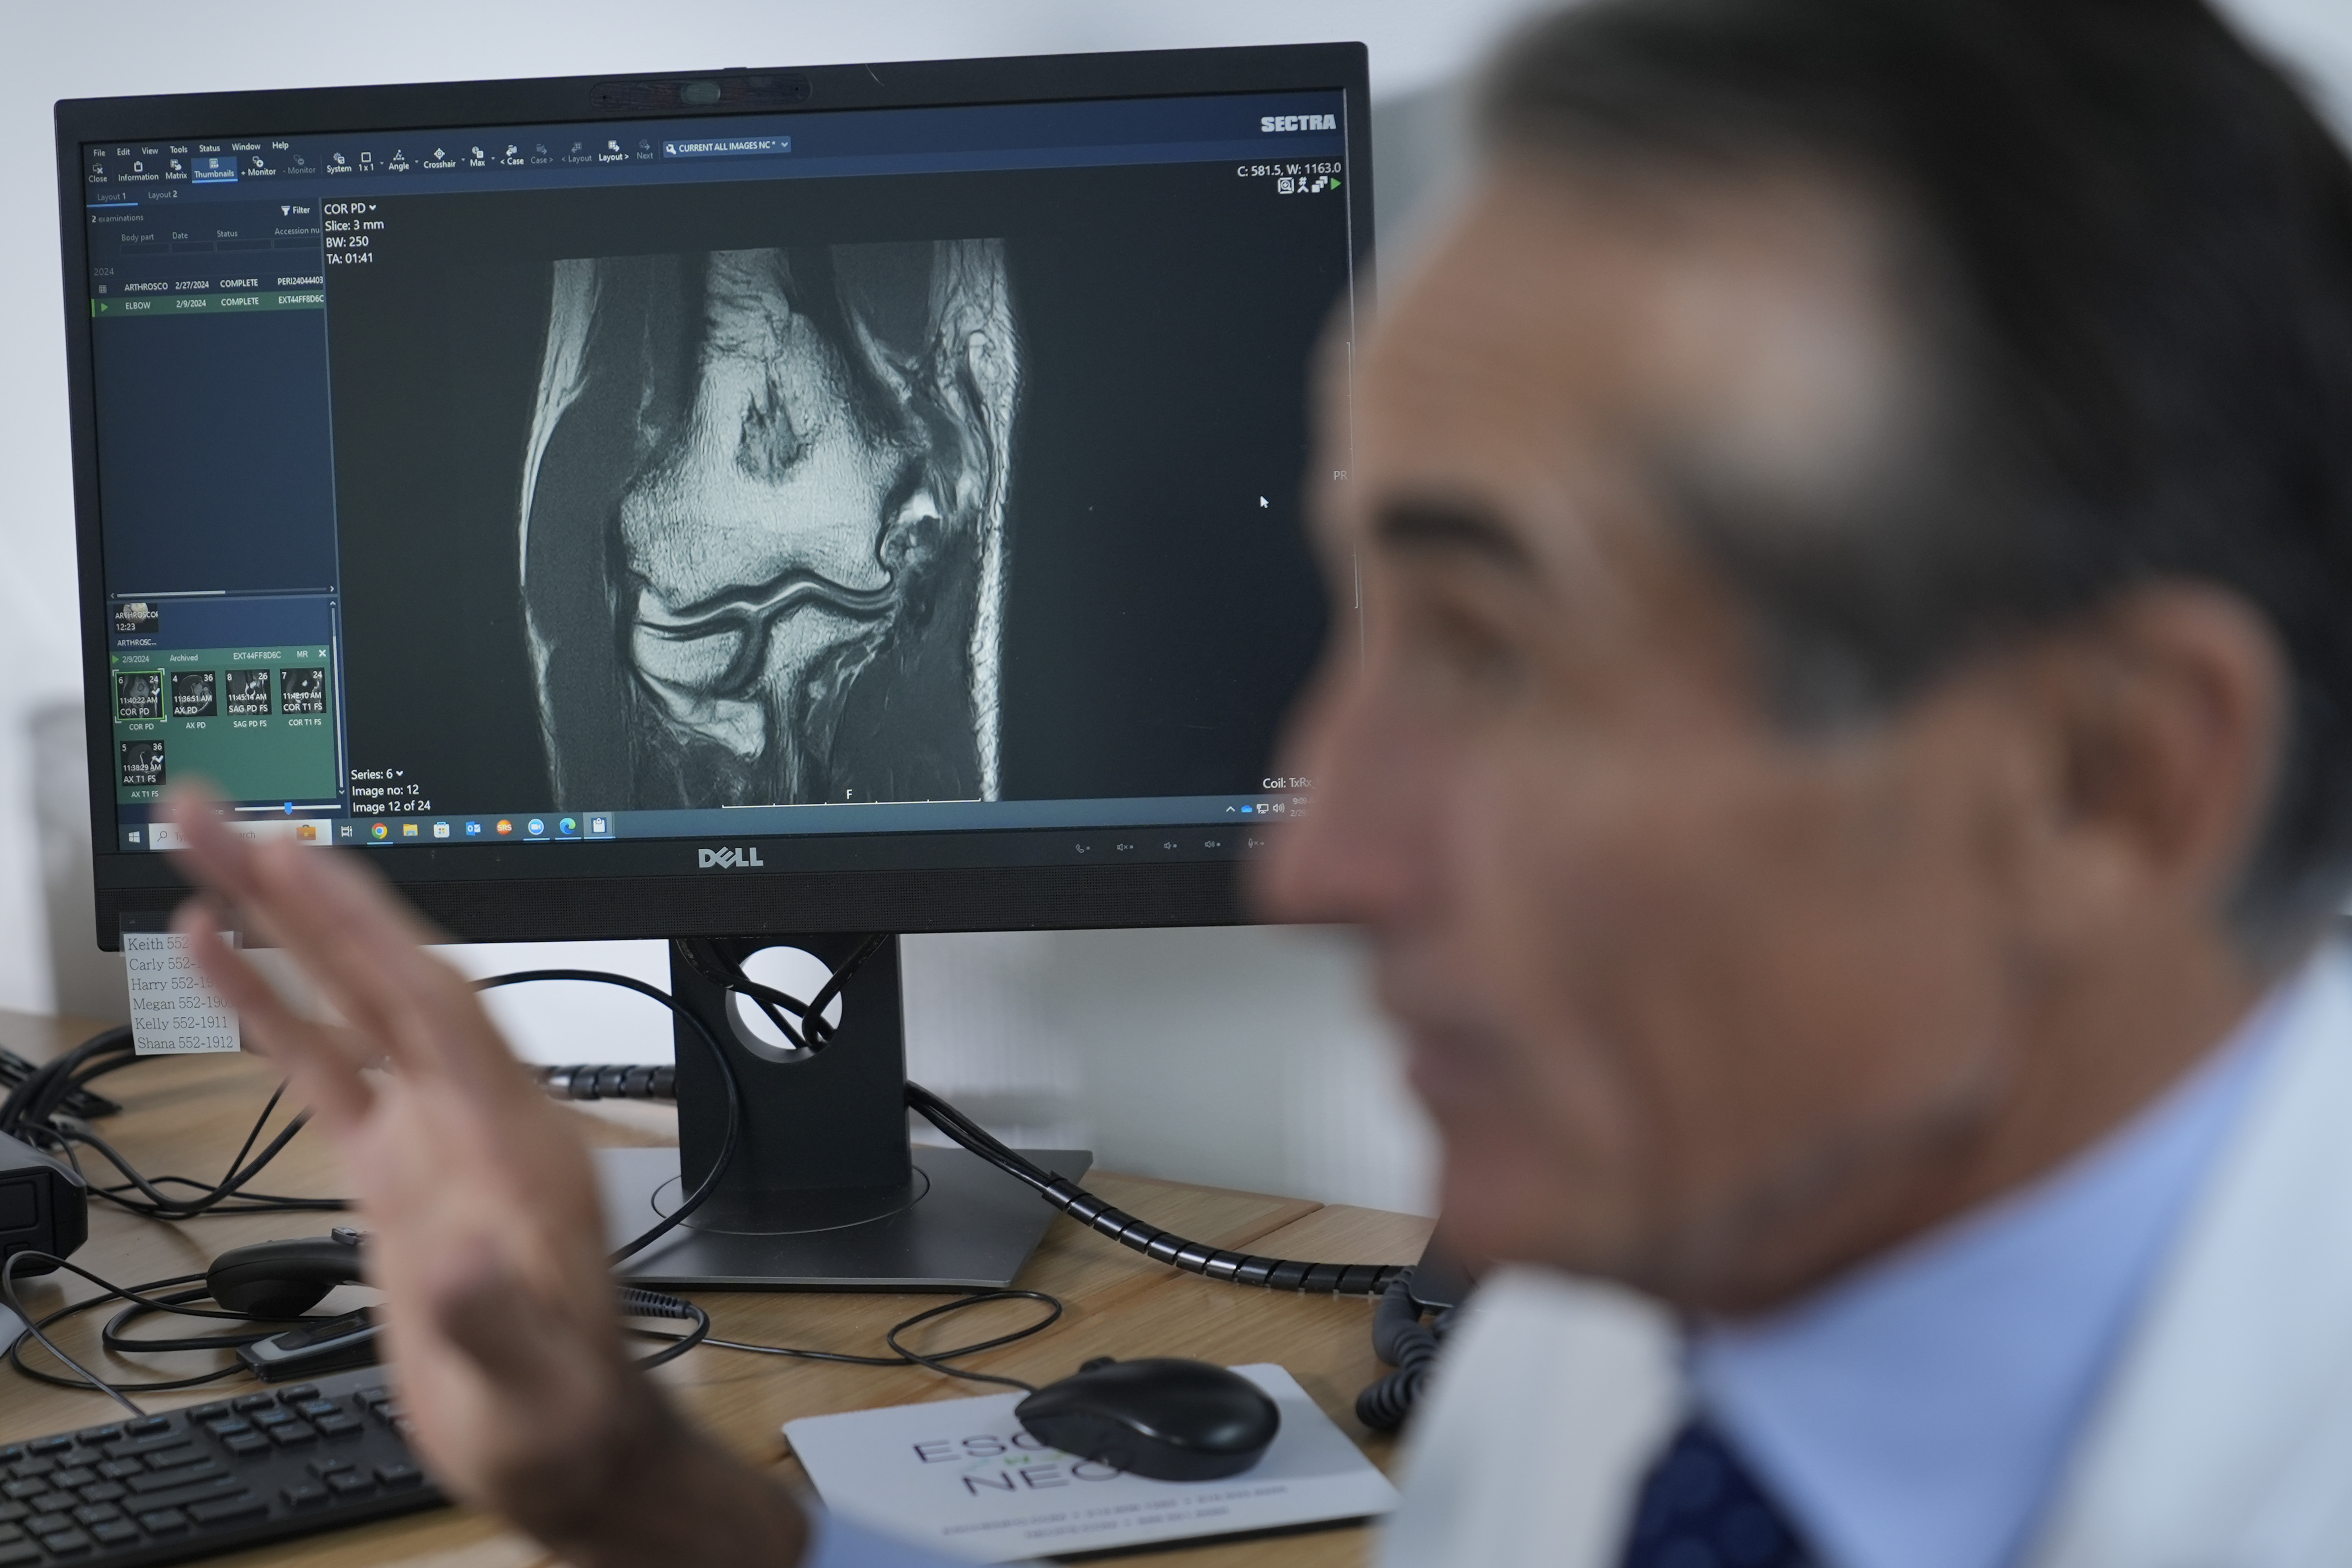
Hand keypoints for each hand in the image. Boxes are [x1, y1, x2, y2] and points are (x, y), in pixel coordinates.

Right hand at [165, 791, 807, 1567]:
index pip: (435, 1004)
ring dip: (283, 927)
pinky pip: (324, 1065)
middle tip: (224, 814)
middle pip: (385, 974)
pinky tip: (219, 956)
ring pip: (349, 1002)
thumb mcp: (534, 1381)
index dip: (370, 931)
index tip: (304, 859)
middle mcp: (472, 1113)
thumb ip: (497, 1317)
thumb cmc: (559, 1408)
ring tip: (208, 851)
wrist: (563, 1441)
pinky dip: (271, 1007)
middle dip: (309, 891)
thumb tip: (463, 1260)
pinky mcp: (392, 1165)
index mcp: (513, 1138)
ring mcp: (429, 1131)